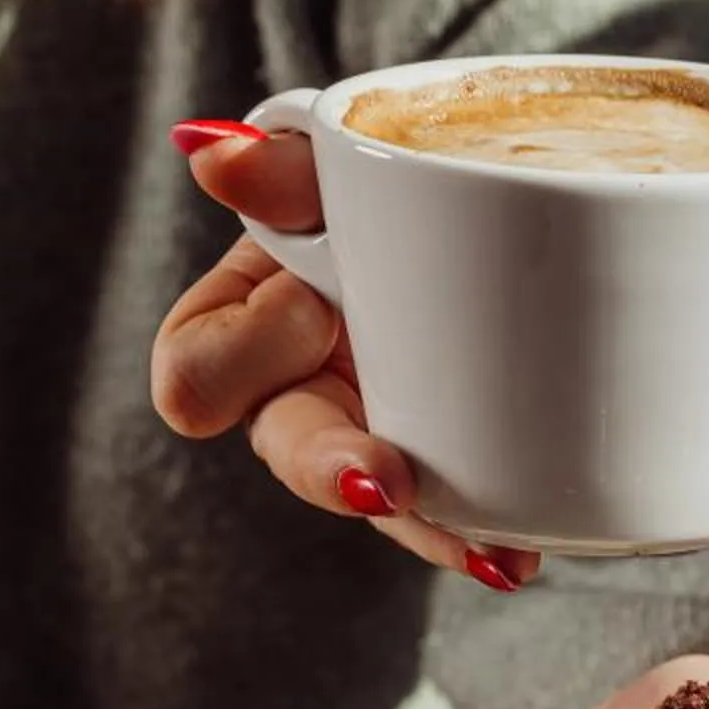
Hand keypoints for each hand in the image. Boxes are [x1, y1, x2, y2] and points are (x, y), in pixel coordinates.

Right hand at [151, 127, 541, 590]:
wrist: (483, 192)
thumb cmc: (378, 178)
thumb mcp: (331, 162)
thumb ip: (282, 167)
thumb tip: (212, 153)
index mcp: (243, 326)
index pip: (195, 372)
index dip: (246, 350)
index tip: (311, 304)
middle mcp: (298, 396)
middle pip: (290, 456)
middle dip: (334, 470)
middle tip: (386, 475)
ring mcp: (371, 440)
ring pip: (383, 507)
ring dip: (427, 531)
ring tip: (487, 552)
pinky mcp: (440, 470)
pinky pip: (451, 519)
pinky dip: (484, 533)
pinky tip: (513, 554)